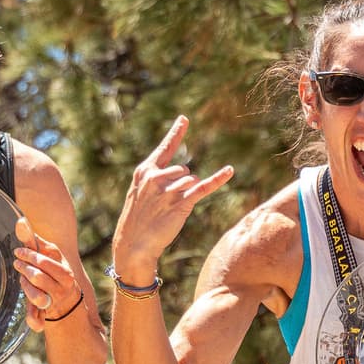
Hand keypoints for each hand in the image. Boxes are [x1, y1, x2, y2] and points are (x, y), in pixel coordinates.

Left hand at [14, 217, 83, 331]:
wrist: (69, 308)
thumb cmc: (53, 277)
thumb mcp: (47, 261)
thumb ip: (34, 243)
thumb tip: (20, 221)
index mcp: (65, 269)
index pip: (48, 256)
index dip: (31, 253)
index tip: (18, 251)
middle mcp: (65, 285)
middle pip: (40, 274)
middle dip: (26, 267)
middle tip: (17, 262)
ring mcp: (57, 300)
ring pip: (36, 293)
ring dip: (26, 285)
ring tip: (22, 277)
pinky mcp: (49, 313)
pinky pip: (38, 318)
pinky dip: (33, 320)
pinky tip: (31, 320)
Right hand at [112, 116, 233, 277]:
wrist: (133, 244)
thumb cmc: (138, 221)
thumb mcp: (140, 194)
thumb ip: (158, 179)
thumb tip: (187, 173)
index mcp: (145, 172)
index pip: (164, 148)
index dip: (175, 133)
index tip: (184, 119)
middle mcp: (156, 177)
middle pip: (183, 170)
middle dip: (181, 184)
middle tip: (167, 203)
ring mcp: (168, 190)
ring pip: (192, 180)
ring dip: (188, 194)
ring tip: (171, 210)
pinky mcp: (181, 203)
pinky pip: (203, 187)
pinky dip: (218, 179)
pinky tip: (229, 171)